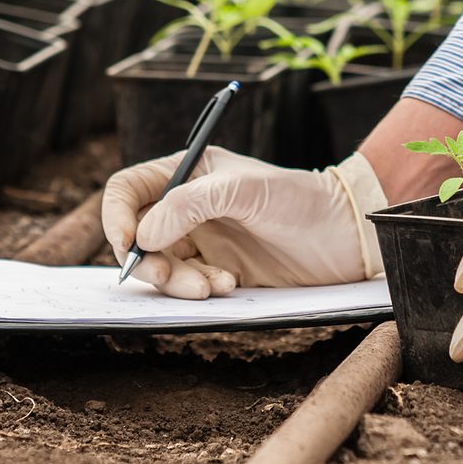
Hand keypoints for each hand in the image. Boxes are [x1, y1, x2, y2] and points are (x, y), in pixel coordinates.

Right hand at [102, 147, 387, 298]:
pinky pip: (188, 285)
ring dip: (177, 281)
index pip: (128, 190)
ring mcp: (202, 239)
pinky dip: (199, 290)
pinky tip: (229, 286)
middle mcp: (187, 206)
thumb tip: (144, 236)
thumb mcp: (243, 190)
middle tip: (167, 276)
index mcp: (186, 173)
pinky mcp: (218, 269)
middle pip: (138, 236)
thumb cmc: (300, 199)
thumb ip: (188, 205)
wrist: (346, 236)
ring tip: (214, 286)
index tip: (128, 245)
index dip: (116, 217)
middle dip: (148, 260)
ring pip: (161, 266)